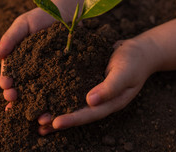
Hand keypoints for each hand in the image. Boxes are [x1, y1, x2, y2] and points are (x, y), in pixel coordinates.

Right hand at [0, 8, 56, 106]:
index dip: (6, 81)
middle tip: (15, 101)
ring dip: (35, 104)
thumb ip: (10, 38)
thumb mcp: (22, 25)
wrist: (64, 13)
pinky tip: (55, 108)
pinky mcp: (62, 75)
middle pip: (21, 88)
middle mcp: (29, 71)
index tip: (6, 86)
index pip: (9, 74)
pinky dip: (55, 100)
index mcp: (17, 61)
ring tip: (35, 113)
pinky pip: (57, 89)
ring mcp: (46, 75)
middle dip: (16, 97)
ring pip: (38, 93)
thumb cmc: (39, 17)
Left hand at [38, 38, 159, 134]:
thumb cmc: (134, 61)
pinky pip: (71, 87)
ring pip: (72, 102)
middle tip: (38, 124)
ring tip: (36, 116)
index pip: (89, 114)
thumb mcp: (125, 73)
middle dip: (58, 119)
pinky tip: (44, 91)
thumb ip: (110, 87)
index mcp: (110, 103)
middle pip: (77, 113)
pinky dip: (58, 91)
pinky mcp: (87, 80)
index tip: (55, 123)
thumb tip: (91, 101)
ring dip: (55, 108)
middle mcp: (99, 101)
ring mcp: (93, 91)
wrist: (139, 51)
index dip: (73, 119)